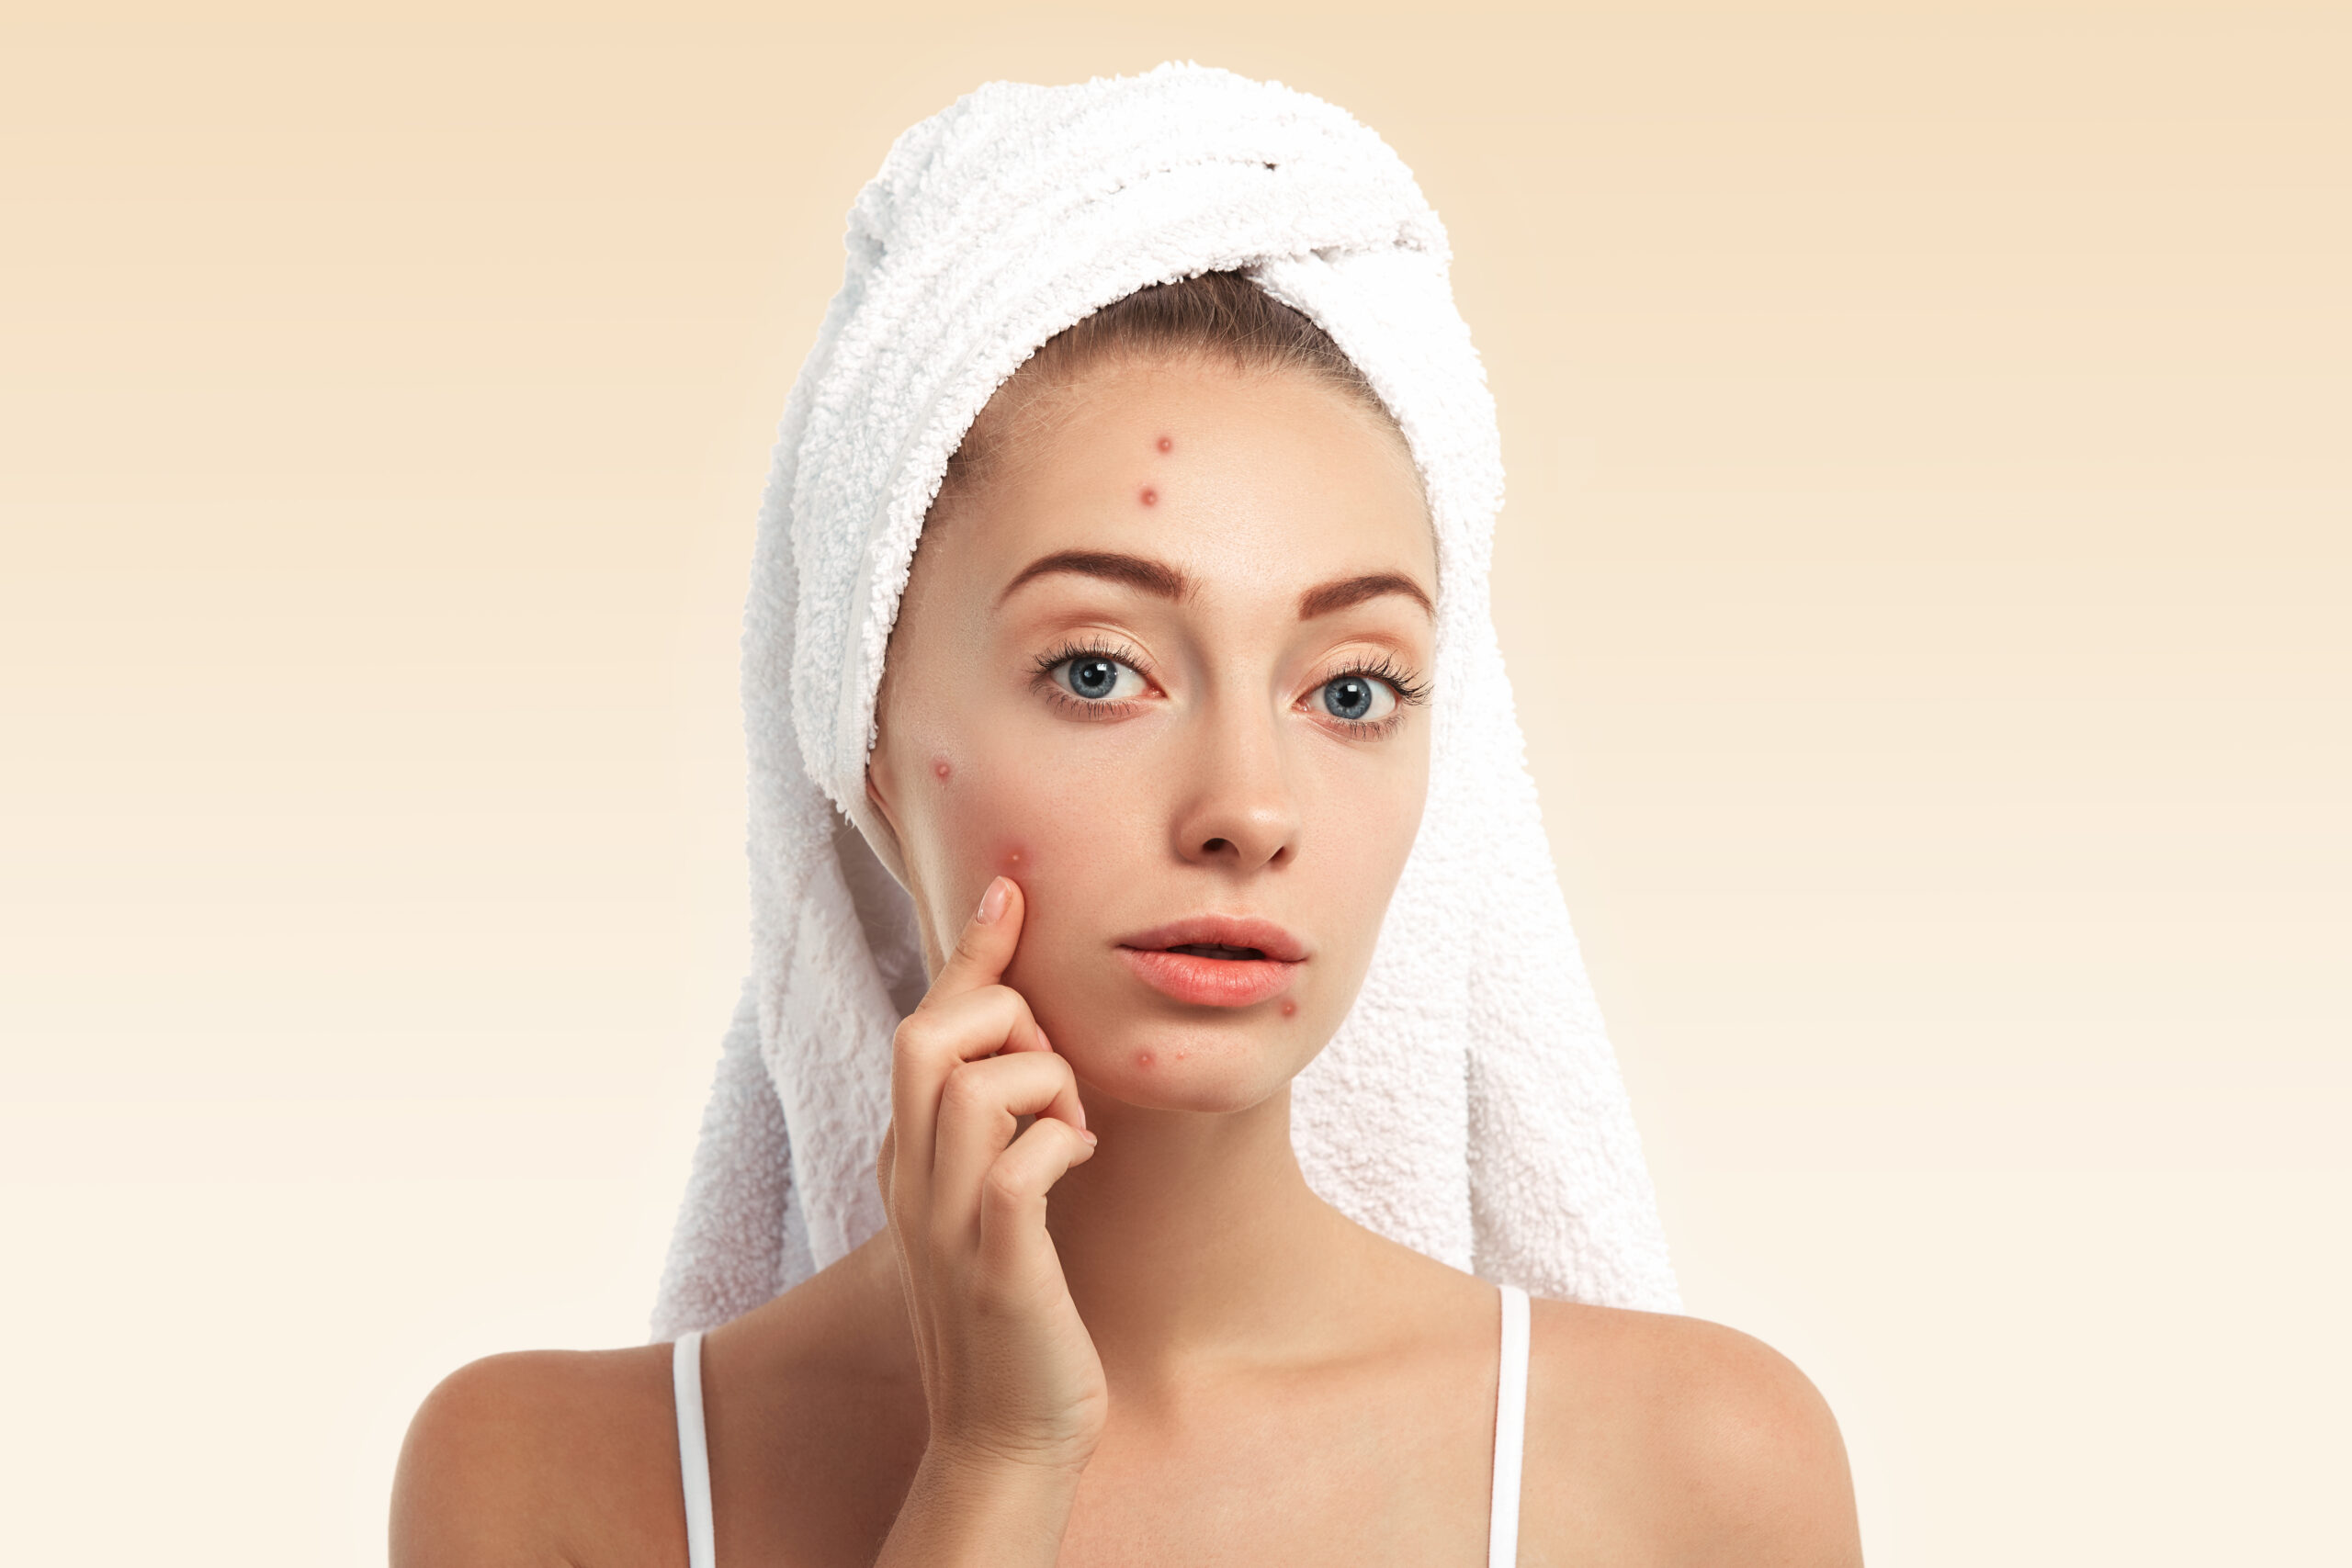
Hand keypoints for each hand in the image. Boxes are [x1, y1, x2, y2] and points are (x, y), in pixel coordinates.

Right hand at [877, 875, 1105, 1557]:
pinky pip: (1019, 1166)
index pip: (923, 1028)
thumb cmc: (1015, 1317)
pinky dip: (1059, 1146)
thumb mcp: (989, 1207)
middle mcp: (911, 1180)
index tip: (1010, 892)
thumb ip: (992, 1135)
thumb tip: (1030, 1060)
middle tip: (1057, 1085)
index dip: (970, 957)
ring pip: (974, 1085)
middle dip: (1008, 1025)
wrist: (1007, 1437)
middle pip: (928, 1037)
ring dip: (1045, 1088)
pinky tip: (1078, 1168)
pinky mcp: (995, 1265)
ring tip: (1070, 1136)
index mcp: (908, 1158)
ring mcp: (946, 1223)